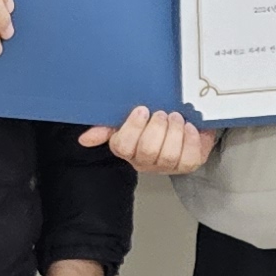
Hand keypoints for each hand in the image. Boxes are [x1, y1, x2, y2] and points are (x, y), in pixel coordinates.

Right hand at [76, 104, 216, 175]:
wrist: (186, 118)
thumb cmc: (155, 118)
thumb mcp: (129, 116)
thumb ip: (107, 125)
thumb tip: (85, 139)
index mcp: (127, 147)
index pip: (123, 146)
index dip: (133, 128)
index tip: (142, 110)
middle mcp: (144, 161)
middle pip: (147, 151)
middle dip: (157, 128)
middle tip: (163, 113)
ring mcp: (166, 165)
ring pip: (168, 156)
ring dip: (174, 132)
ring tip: (176, 118)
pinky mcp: (187, 165)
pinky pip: (189, 158)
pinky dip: (191, 139)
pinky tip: (189, 127)